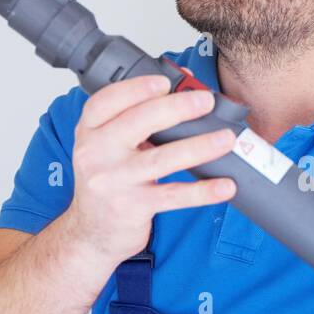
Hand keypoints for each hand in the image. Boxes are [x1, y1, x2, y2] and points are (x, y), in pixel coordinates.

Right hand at [61, 73, 237, 266]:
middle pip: (137, 123)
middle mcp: (95, 154)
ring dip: (198, 146)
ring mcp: (113, 181)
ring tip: (225, 138)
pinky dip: (203, 191)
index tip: (165, 81)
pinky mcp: (132, 207)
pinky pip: (174, 196)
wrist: (91, 232)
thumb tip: (186, 89)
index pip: (106, 101)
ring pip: (161, 158)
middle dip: (176, 108)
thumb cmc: (106, 180)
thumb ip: (137, 118)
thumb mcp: (108, 146)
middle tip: (205, 101)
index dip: (136, 88)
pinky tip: (225, 185)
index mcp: (89, 131)